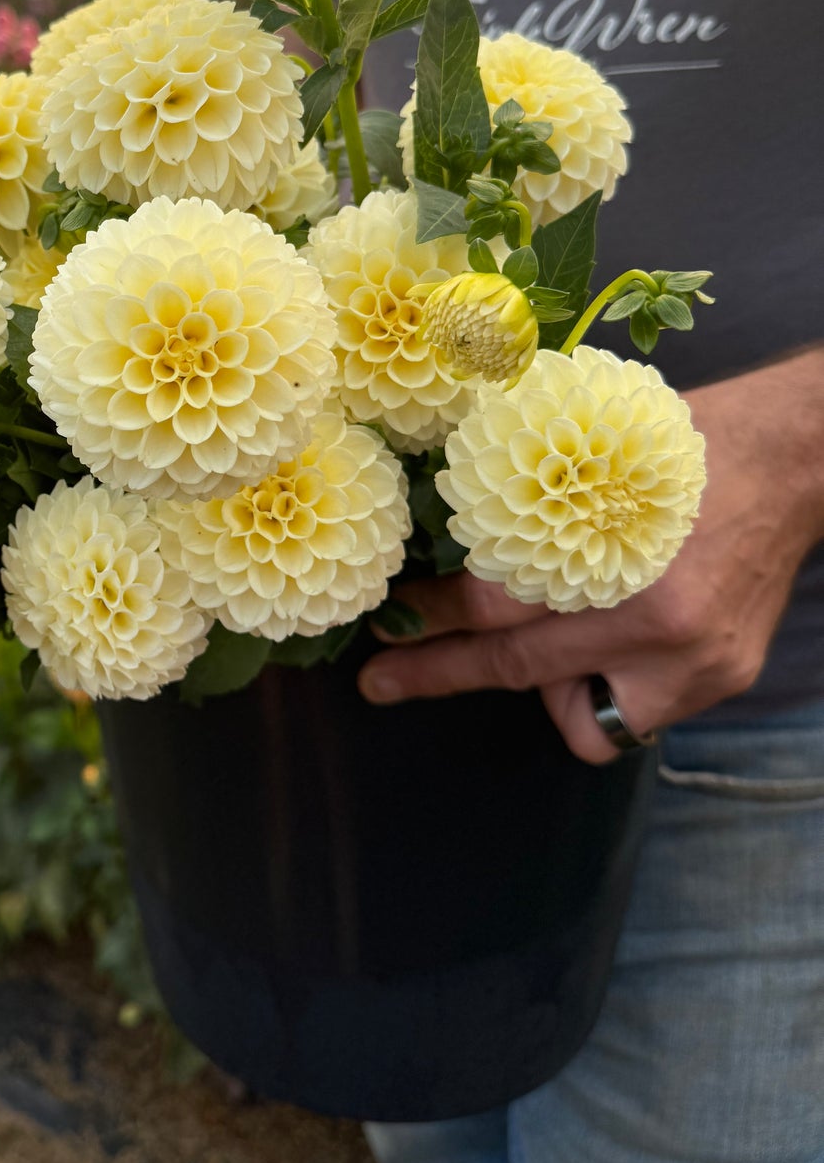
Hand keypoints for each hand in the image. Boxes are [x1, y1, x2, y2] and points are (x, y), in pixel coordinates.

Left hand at [357, 350, 823, 761]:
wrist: (796, 457)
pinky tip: (612, 644)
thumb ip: (528, 497)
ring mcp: (695, 661)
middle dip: (439, 673)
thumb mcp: (592, 448)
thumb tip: (441, 531)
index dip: (434, 612)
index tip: (389, 618)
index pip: (496, 600)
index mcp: (618, 549)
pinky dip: (609, 687)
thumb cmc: (685, 443)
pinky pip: (638, 716)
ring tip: (553, 643)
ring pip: (583, 719)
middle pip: (519, 667)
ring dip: (547, 691)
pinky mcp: (722, 678)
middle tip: (379, 681)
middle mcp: (657, 619)